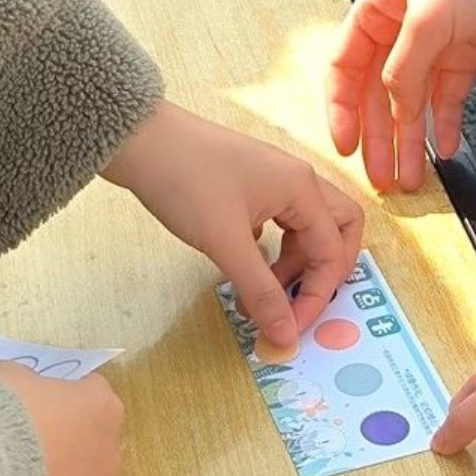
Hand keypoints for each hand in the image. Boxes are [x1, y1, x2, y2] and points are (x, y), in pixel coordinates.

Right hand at [0, 362, 124, 475]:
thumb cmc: (2, 410)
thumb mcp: (13, 376)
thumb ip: (33, 385)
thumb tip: (31, 397)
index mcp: (102, 407)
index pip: (93, 393)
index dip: (65, 397)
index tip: (40, 401)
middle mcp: (108, 453)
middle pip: (93, 443)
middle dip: (68, 442)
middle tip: (28, 441)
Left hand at [102, 100, 364, 348]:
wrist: (137, 140)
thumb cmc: (184, 181)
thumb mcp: (225, 243)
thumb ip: (261, 291)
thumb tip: (286, 336)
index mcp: (302, 188)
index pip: (332, 252)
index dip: (316, 296)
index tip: (289, 328)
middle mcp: (297, 179)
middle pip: (338, 231)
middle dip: (324, 272)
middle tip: (297, 302)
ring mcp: (274, 179)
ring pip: (307, 228)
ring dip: (294, 264)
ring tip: (260, 294)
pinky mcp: (250, 183)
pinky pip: (280, 221)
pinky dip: (273, 250)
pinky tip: (245, 266)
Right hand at [326, 0, 475, 192]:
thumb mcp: (428, 18)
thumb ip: (404, 67)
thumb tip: (395, 107)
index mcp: (374, 12)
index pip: (344, 68)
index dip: (342, 109)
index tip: (346, 145)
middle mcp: (396, 32)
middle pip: (377, 96)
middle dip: (380, 138)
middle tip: (383, 175)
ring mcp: (429, 48)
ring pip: (411, 104)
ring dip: (410, 141)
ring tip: (411, 175)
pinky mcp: (461, 59)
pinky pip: (446, 100)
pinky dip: (446, 125)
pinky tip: (447, 148)